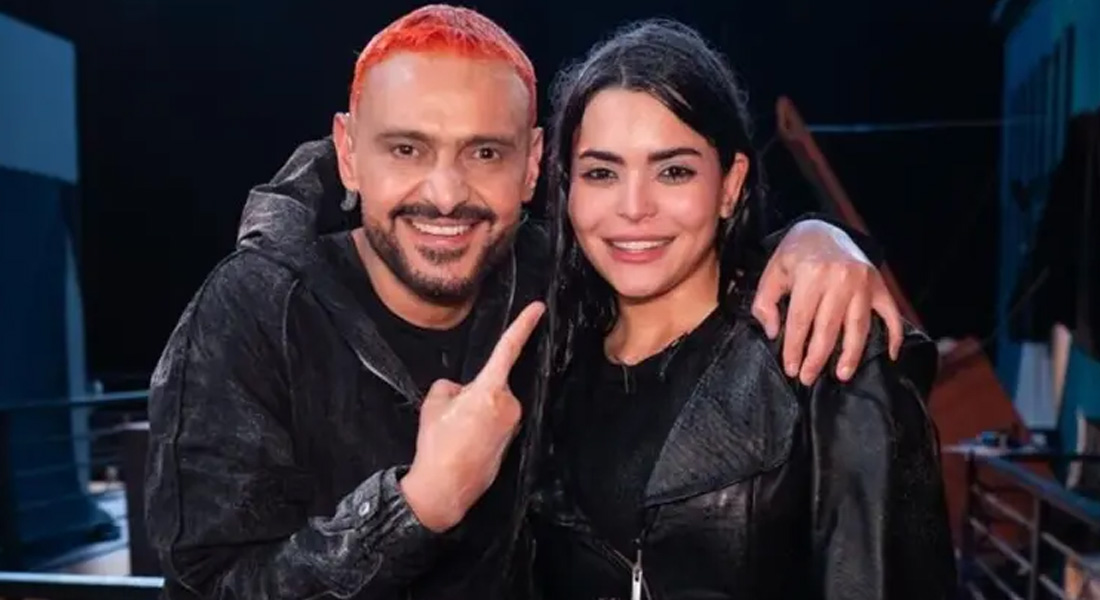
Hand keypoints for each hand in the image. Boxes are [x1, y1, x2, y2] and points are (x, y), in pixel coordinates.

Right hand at [400, 302, 545, 531]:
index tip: (538, 308)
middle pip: (491, 384)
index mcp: (490, 390)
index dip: (523, 325)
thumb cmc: (437, 444)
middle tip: (451, 416)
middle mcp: (510, 405)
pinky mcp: (512, 442)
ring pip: (492, 404)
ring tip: (457, 434)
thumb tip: (460, 391)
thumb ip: (449, 386)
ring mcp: (513, 425)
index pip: (508, 349)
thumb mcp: (433, 404)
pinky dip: (480, 428)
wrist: (444, 489)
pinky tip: (465, 445)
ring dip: (476, 412)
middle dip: (473, 393)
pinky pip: (495, 423)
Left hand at [752, 220, 902, 384]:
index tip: (791, 368)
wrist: (823, 229)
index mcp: (810, 274)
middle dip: (818, 358)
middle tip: (809, 378)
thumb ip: (765, 303)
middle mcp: (839, 278)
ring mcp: (863, 282)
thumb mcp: (772, 273)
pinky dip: (894, 334)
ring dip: (851, 354)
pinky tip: (890, 355)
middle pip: (828, 328)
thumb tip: (773, 333)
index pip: (800, 321)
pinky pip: (890, 313)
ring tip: (843, 375)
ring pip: (858, 326)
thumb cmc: (794, 255)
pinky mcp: (879, 284)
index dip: (794, 348)